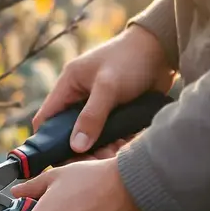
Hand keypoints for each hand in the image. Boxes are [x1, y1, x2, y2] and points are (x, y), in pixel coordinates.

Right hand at [34, 25, 174, 154]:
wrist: (163, 48)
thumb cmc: (130, 59)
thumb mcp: (108, 88)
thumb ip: (91, 117)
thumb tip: (76, 147)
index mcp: (68, 85)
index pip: (46, 118)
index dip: (46, 140)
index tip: (57, 159)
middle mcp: (79, 96)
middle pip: (69, 132)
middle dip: (81, 149)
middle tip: (95, 162)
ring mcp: (98, 104)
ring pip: (91, 135)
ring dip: (100, 148)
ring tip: (114, 156)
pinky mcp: (116, 111)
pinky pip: (110, 133)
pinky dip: (115, 142)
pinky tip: (125, 148)